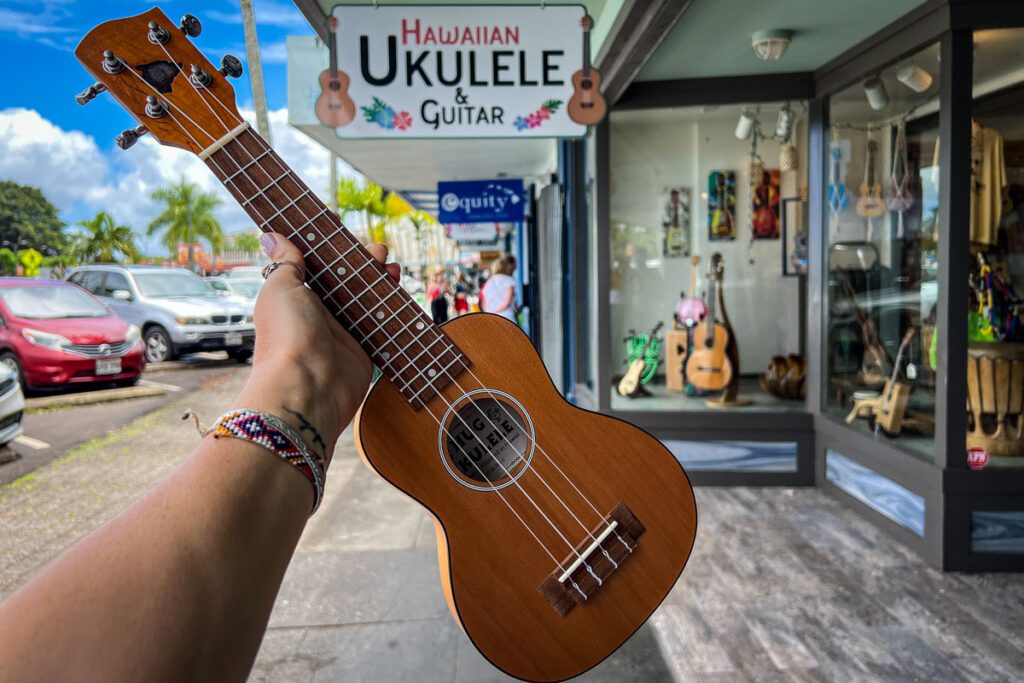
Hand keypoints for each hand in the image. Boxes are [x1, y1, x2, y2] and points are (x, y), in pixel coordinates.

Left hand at [233, 232, 400, 464]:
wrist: (308, 387)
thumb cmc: (286, 337)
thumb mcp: (280, 287)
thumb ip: (285, 262)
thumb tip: (271, 236)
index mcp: (297, 295)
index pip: (318, 264)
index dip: (333, 247)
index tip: (346, 230)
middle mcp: (320, 313)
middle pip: (347, 279)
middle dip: (362, 261)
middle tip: (376, 249)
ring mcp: (344, 331)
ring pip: (367, 298)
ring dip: (380, 279)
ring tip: (391, 265)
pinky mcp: (365, 348)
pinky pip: (382, 322)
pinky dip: (392, 305)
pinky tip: (398, 288)